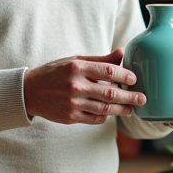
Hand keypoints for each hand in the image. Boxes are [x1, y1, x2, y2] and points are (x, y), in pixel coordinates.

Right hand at [24, 49, 144, 125]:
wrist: (30, 92)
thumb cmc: (55, 73)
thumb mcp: (75, 61)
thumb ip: (100, 59)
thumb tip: (122, 53)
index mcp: (77, 68)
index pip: (108, 71)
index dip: (125, 75)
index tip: (134, 79)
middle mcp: (76, 86)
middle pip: (110, 92)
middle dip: (130, 96)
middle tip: (142, 98)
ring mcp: (73, 103)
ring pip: (105, 108)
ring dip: (121, 109)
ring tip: (132, 109)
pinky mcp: (71, 117)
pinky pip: (94, 119)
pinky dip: (105, 116)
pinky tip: (111, 113)